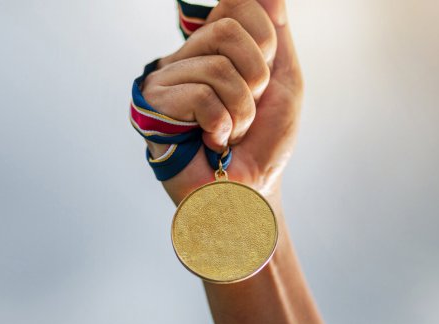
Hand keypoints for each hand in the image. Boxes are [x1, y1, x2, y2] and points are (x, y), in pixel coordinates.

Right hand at [141, 0, 301, 203]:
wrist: (249, 191)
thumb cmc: (264, 141)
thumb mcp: (284, 81)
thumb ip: (276, 33)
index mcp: (216, 45)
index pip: (239, 4)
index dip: (264, 44)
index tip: (261, 80)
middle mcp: (188, 54)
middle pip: (229, 31)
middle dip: (256, 80)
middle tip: (246, 110)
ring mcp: (167, 78)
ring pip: (219, 67)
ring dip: (241, 111)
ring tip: (230, 132)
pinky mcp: (154, 105)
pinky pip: (202, 96)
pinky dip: (222, 125)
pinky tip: (212, 141)